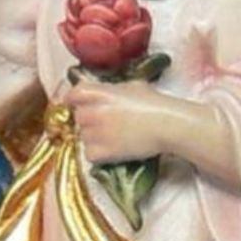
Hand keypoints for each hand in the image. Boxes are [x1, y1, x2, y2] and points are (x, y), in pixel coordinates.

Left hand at [61, 78, 175, 164]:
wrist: (167, 125)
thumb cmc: (155, 103)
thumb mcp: (133, 86)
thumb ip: (114, 88)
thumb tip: (108, 90)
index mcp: (100, 92)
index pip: (73, 94)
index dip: (74, 100)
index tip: (79, 104)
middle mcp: (94, 111)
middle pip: (78, 117)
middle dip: (88, 120)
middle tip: (104, 123)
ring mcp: (97, 132)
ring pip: (83, 137)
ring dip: (93, 138)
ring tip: (112, 138)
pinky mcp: (103, 151)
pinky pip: (89, 154)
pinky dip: (97, 154)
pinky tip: (111, 150)